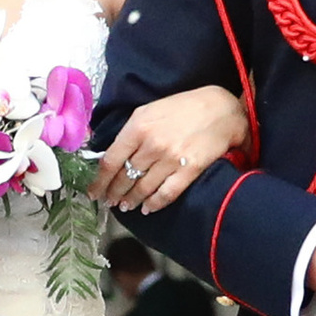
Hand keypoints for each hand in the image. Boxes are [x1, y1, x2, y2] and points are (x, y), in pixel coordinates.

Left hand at [93, 85, 248, 211]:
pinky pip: (166, 194)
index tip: (93, 191)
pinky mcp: (190, 171)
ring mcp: (171, 159)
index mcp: (138, 127)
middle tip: (110, 201)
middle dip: (114, 193)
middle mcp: (151, 144)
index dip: (99, 181)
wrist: (221, 109)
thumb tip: (112, 155)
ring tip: (126, 206)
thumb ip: (131, 132)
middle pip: (124, 177)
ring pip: (143, 188)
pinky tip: (148, 208)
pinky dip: (154, 204)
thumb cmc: (184, 107)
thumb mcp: (150, 111)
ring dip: (132, 200)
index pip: (110, 161)